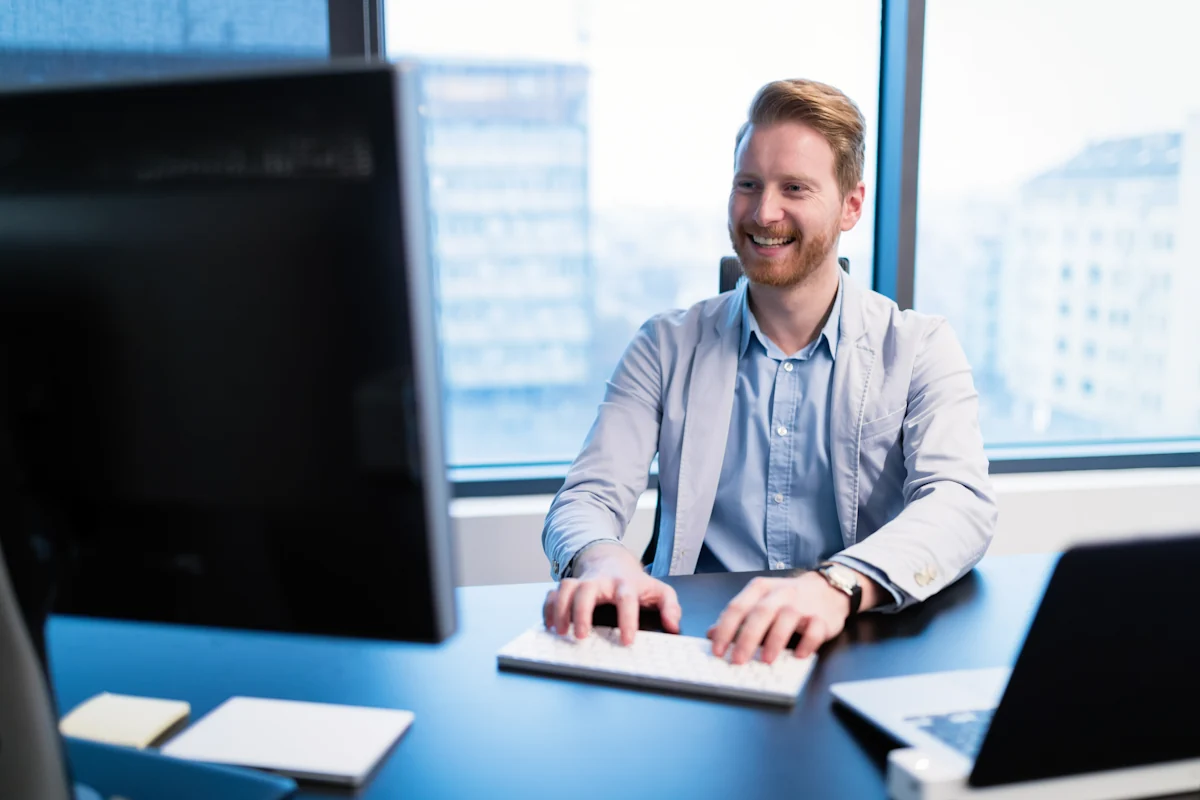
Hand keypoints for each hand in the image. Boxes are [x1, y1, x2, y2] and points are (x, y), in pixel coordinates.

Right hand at [542, 543, 681, 644]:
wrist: (611, 559)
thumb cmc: (634, 581)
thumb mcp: (658, 590)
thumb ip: (670, 607)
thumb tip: (673, 626)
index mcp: (624, 584)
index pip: (626, 599)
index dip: (627, 620)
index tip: (627, 640)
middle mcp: (600, 581)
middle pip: (587, 590)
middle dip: (581, 612)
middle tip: (580, 635)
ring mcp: (581, 582)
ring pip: (565, 588)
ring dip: (560, 609)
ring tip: (560, 632)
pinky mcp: (568, 587)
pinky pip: (552, 593)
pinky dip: (547, 608)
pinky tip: (549, 625)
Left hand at [707, 571, 856, 663]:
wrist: (827, 589)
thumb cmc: (788, 598)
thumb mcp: (759, 601)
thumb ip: (737, 617)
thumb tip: (712, 634)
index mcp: (759, 589)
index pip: (737, 607)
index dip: (725, 629)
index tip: (717, 650)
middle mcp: (780, 594)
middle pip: (760, 614)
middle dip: (747, 638)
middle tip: (737, 660)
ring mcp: (802, 604)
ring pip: (787, 619)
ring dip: (775, 640)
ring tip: (766, 660)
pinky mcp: (822, 617)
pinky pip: (814, 630)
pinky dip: (807, 643)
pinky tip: (798, 656)